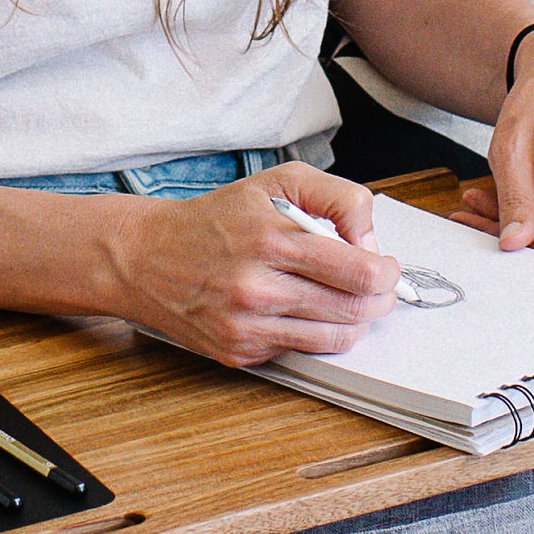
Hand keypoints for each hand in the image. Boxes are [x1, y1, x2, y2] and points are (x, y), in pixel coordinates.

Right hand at [115, 166, 399, 367]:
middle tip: (378, 287)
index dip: (386, 273)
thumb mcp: (277, 181)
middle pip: (355, 310)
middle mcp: (258, 288)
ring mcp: (248, 326)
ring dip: (354, 320)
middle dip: (379, 299)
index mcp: (271, 240)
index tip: (385, 266)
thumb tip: (369, 242)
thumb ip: (336, 198)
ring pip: (335, 339)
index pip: (360, 272)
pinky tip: (304, 310)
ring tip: (348, 300)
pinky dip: (315, 332)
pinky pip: (302, 350)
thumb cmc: (215, 219)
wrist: (146, 258)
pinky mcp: (240, 352)